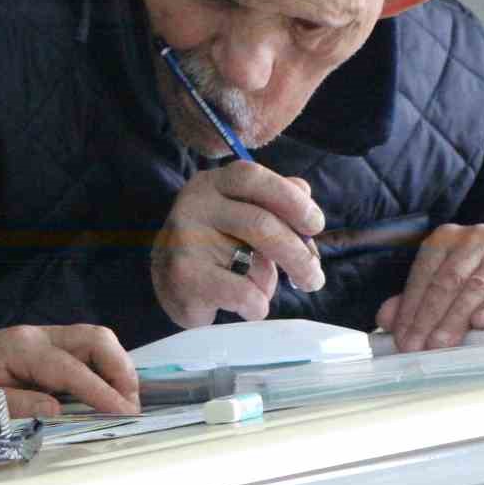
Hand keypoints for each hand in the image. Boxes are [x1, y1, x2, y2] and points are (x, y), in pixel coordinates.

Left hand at [0, 324, 139, 417]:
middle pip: (93, 338)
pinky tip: (109, 395)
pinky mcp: (51, 346)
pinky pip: (87, 351)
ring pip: (96, 340)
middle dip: (120, 370)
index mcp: (18, 348)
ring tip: (124, 406)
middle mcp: (37, 335)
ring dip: (118, 369)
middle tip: (130, 410)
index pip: (68, 366)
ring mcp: (46, 337)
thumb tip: (55, 410)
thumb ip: (12, 404)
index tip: (123, 413)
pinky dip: (106, 370)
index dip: (99, 390)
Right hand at [151, 162, 324, 327]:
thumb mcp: (241, 212)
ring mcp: (186, 239)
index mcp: (213, 183)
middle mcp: (195, 204)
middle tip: (314, 279)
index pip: (254, 177)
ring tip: (265, 290)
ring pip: (255, 262)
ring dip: (271, 282)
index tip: (315, 226)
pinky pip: (243, 293)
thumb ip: (273, 201)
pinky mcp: (184, 276)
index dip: (291, 200)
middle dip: (299, 255)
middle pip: (261, 224)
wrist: (167, 280)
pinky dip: (257, 305)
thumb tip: (303, 192)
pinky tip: (247, 307)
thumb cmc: (215, 244)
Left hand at [376, 223, 483, 350]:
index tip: (402, 337)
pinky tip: (481, 323)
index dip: (410, 307)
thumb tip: (385, 319)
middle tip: (419, 347)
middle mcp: (475, 238)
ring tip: (442, 344)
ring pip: (475, 287)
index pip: (423, 273)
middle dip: (429, 317)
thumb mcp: (446, 292)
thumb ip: (414, 302)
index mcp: (447, 239)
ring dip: (456, 319)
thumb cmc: (482, 289)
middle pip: (447, 281)